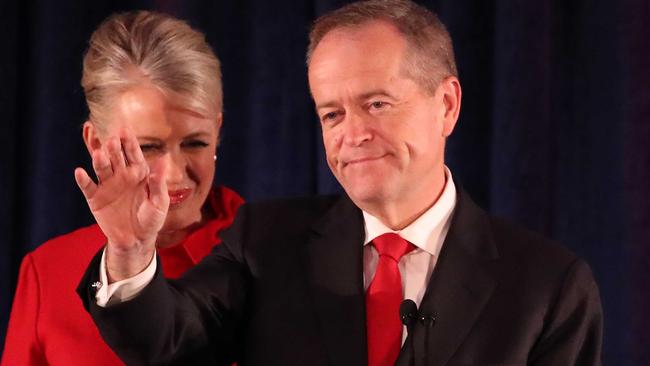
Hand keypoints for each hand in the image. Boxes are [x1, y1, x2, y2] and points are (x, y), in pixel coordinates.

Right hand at [74, 128, 168, 280]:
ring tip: (98, 154)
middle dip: (113, 148)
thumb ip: (159, 183)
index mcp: (139, 172)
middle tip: (111, 140)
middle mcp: (122, 174)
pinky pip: (88, 187)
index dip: (129, 142)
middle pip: (116, 157)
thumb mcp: (159, 202)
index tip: (124, 130)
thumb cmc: (151, 219)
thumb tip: (163, 161)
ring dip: (99, 160)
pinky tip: (79, 172)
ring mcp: (108, 185)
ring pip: (102, 168)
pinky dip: (83, 180)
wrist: (136, 239)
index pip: (134, 154)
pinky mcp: (96, 198)